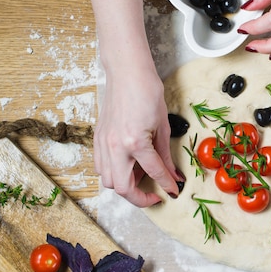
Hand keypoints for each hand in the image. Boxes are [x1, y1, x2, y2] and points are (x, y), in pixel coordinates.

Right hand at [94, 58, 181, 207]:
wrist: (127, 73)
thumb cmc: (147, 93)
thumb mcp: (163, 126)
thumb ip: (165, 155)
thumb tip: (173, 175)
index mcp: (135, 142)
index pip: (154, 173)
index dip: (166, 185)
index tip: (173, 192)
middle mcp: (115, 146)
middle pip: (123, 188)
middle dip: (140, 198)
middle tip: (154, 196)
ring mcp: (103, 143)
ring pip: (108, 180)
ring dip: (125, 186)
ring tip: (141, 178)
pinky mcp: (97, 138)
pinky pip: (100, 166)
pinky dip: (113, 173)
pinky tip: (127, 167)